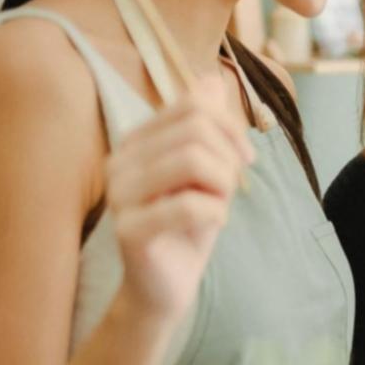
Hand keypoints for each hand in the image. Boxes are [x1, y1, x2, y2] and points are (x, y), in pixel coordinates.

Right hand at [110, 76, 252, 326]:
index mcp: (136, 140)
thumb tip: (211, 77)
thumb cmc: (187, 226)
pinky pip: (189, 204)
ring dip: (223, 183)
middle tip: (231, 187)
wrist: (165, 287)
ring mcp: (119, 194)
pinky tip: (215, 222)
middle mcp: (120, 160)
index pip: (192, 105)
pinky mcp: (128, 229)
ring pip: (193, 160)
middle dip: (228, 157)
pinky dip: (217, 211)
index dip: (230, 127)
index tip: (245, 159)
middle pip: (196, 129)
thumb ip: (208, 126)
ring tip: (220, 204)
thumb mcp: (207, 170)